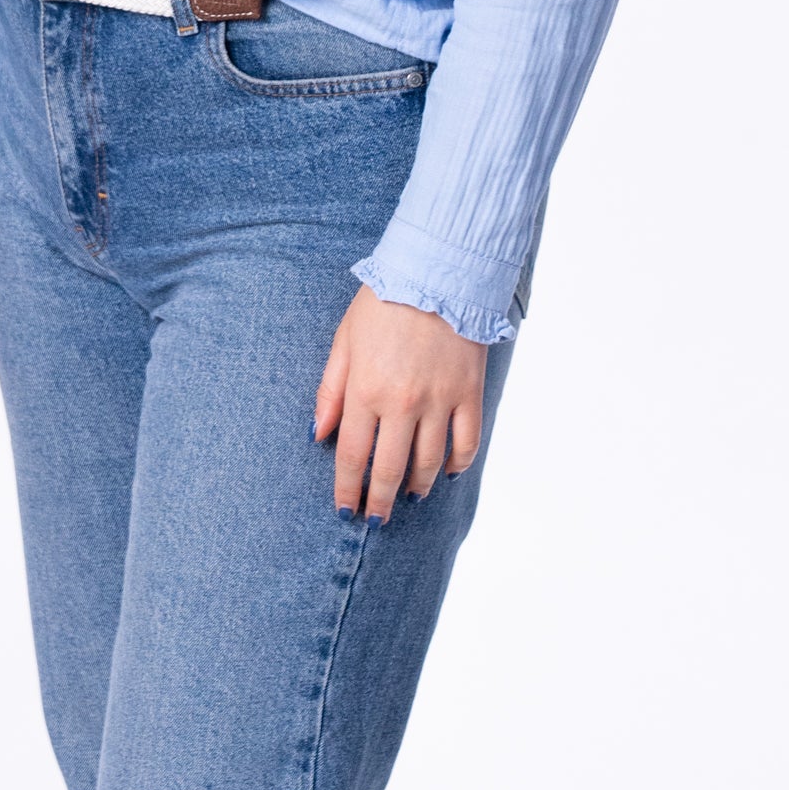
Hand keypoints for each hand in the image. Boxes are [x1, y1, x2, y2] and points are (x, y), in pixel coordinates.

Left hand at [314, 284, 486, 521]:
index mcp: (366, 390)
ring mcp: (439, 401)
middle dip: (379, 502)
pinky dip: (457, 464)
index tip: (345, 512)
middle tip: (375, 519)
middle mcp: (402, 403)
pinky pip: (466, 443)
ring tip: (408, 497)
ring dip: (416, 487)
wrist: (437, 270)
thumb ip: (330, 390)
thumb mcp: (344, 340)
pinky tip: (446, 472)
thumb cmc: (384, 301)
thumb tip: (319, 435)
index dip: (347, 491)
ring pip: (428, 464)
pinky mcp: (469, 393)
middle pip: (389, 470)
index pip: (352, 457)